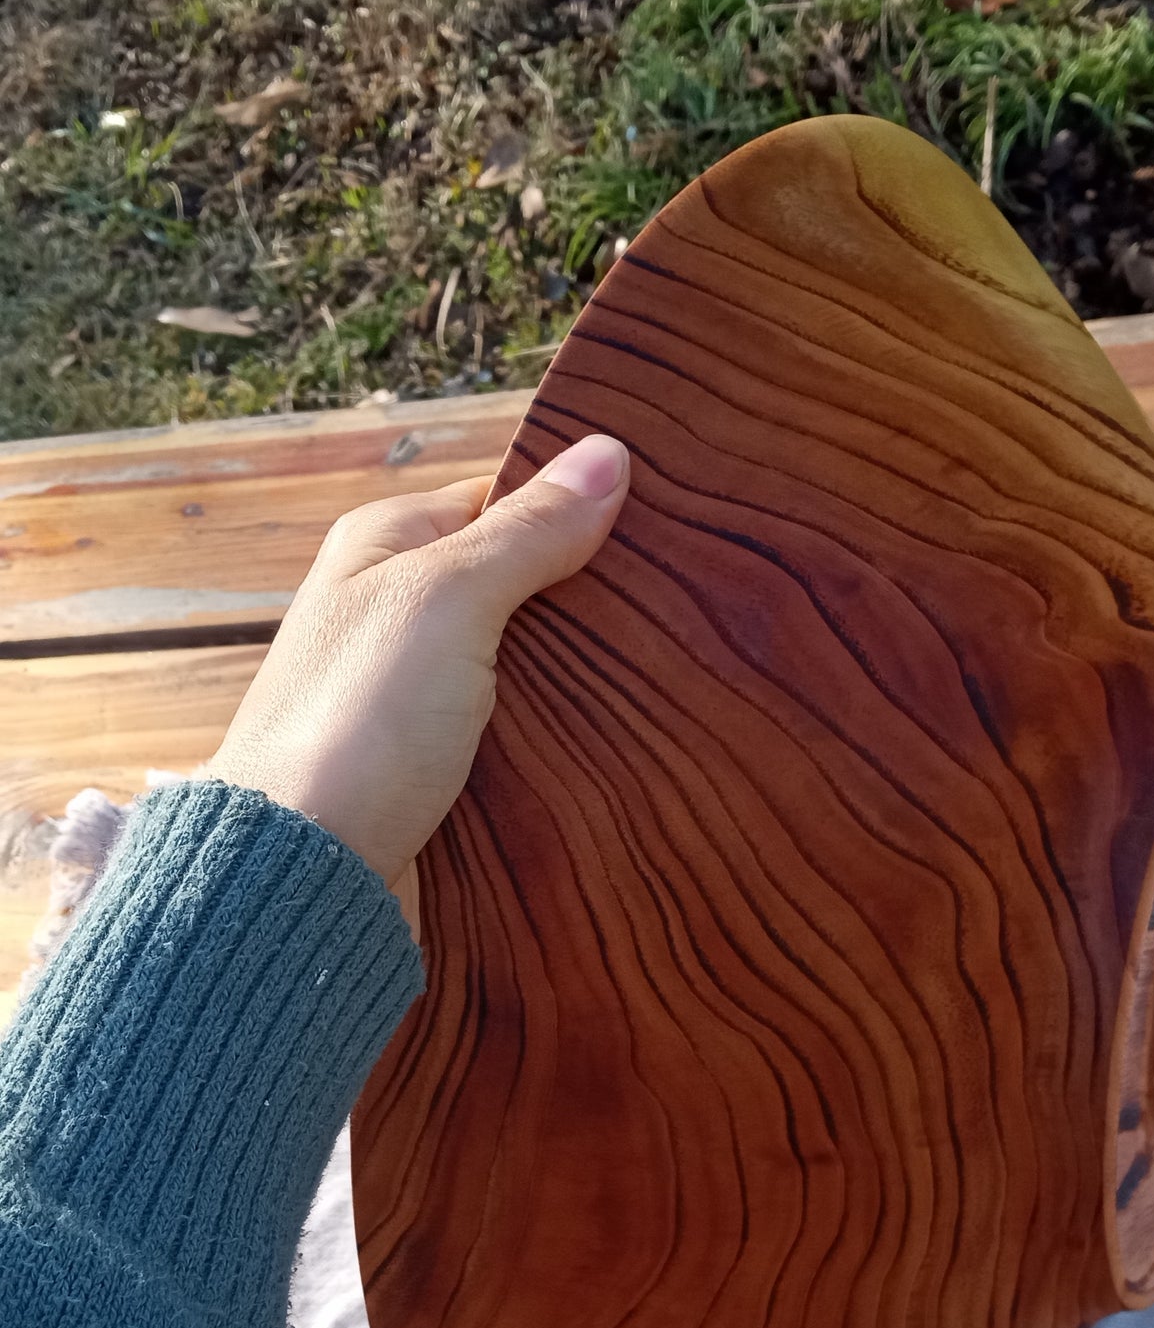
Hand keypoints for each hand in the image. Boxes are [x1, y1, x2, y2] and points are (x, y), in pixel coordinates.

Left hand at [209, 432, 629, 893]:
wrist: (303, 876)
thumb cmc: (359, 722)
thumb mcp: (448, 602)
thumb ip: (528, 533)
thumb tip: (609, 451)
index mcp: (386, 546)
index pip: (505, 500)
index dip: (577, 509)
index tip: (661, 525)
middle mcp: (397, 611)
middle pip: (521, 585)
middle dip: (588, 600)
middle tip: (677, 606)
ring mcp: (418, 694)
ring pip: (526, 666)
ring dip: (582, 677)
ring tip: (671, 674)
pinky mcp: (439, 767)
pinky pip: (517, 734)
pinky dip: (560, 735)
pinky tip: (618, 738)